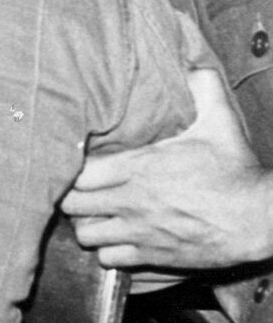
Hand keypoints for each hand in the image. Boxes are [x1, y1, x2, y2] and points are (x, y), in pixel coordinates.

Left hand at [64, 68, 272, 267]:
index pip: (76, 173)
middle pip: (70, 205)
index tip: (76, 168)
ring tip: (96, 217)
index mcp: (137, 167)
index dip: (69, 171)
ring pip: (85, 235)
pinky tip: (117, 241)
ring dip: (87, 226)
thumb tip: (194, 62)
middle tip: (81, 194)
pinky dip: (107, 252)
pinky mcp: (151, 255)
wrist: (260, 219)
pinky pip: (108, 260)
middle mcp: (130, 200)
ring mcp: (139, 230)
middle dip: (71, 199)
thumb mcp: (220, 123)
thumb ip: (203, 89)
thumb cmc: (237, 171)